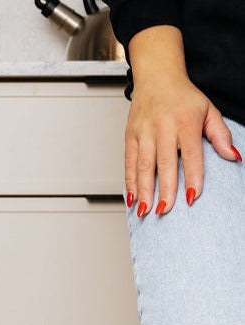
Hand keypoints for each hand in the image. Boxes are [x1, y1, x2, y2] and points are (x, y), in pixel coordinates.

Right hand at [125, 26, 238, 214]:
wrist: (157, 77)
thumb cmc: (183, 98)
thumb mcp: (208, 111)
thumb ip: (220, 135)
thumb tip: (233, 156)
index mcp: (185, 121)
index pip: (191, 154)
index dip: (191, 176)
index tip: (191, 196)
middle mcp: (163, 127)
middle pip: (164, 163)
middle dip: (164, 189)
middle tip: (165, 210)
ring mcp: (144, 132)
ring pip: (143, 166)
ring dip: (144, 190)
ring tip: (145, 210)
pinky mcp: (130, 136)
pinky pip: (129, 163)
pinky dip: (129, 182)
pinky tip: (132, 197)